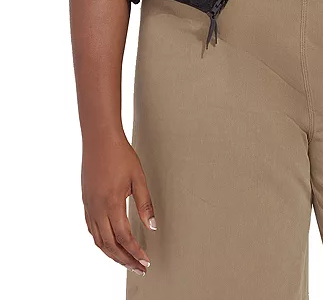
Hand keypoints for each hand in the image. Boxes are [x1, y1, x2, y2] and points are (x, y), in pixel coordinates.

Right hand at [81, 134, 155, 274]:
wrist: (99, 139)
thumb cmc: (121, 155)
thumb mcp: (138, 178)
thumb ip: (145, 204)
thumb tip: (152, 226)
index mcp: (112, 204)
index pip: (124, 237)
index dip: (135, 252)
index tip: (146, 261)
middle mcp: (97, 209)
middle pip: (110, 245)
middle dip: (125, 259)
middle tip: (138, 268)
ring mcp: (89, 206)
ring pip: (98, 240)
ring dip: (112, 254)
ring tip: (126, 261)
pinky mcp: (86, 202)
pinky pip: (91, 229)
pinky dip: (101, 242)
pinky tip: (110, 243)